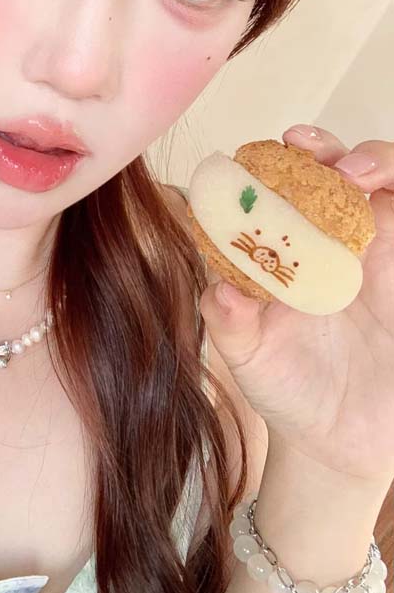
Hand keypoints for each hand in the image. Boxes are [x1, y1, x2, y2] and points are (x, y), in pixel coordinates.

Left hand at [199, 126, 393, 491]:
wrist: (341, 442)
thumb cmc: (287, 387)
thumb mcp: (250, 357)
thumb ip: (231, 323)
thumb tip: (216, 291)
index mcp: (287, 247)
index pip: (282, 185)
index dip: (275, 161)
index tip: (263, 153)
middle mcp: (333, 240)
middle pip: (338, 170)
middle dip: (329, 150)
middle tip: (317, 158)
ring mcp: (380, 254)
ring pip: (387, 183)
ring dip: (376, 163)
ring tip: (359, 177)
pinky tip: (390, 208)